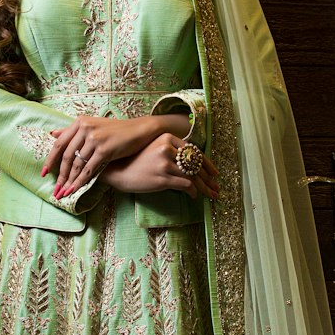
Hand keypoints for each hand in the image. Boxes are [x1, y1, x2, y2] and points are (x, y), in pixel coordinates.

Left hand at [45, 113, 188, 198]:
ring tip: (65, 192)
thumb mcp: (93, 126)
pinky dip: (81, 180)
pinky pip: (89, 168)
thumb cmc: (116, 130)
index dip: (50, 159)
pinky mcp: (105, 149)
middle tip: (55, 188)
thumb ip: (72, 131)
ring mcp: (95, 138)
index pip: (59, 143)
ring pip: (77, 164)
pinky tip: (76, 188)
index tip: (44, 172)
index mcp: (80, 122)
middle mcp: (85, 128)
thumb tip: (52, 134)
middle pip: (66, 155)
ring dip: (70, 180)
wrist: (140, 130)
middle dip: (60, 174)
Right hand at [100, 134, 218, 200]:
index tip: (214, 173)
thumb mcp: (154, 149)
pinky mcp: (163, 178)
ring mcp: (165, 163)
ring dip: (204, 187)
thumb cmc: (137, 162)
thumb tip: (193, 164)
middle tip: (217, 186)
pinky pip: (186, 185)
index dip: (207, 163)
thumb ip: (172, 151)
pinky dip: (193, 192)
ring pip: (193, 176)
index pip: (193, 151)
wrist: (118, 171)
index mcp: (167, 138)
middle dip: (208, 178)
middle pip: (195, 164)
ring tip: (211, 194)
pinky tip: (194, 196)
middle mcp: (166, 148)